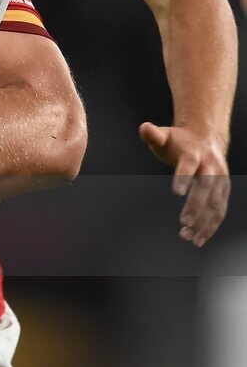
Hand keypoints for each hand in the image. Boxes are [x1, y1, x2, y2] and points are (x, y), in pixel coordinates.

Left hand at [139, 122, 229, 245]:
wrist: (206, 138)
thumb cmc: (179, 141)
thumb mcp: (165, 135)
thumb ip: (153, 134)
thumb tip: (144, 127)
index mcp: (194, 152)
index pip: (189, 165)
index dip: (183, 177)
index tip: (176, 193)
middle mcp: (211, 166)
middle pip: (205, 188)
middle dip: (196, 206)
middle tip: (183, 224)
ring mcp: (220, 179)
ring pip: (215, 203)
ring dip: (204, 222)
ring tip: (188, 238)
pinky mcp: (224, 190)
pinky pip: (220, 211)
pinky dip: (211, 226)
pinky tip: (199, 239)